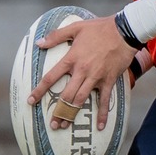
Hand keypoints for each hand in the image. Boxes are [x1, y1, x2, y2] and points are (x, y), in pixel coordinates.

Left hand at [28, 13, 137, 129]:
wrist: (124, 31)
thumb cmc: (99, 28)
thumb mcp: (75, 27)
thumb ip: (56, 36)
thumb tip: (39, 42)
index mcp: (71, 59)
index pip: (51, 77)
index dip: (39, 90)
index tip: (31, 101)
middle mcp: (81, 71)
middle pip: (66, 95)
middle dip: (58, 111)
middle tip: (52, 124)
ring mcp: (95, 78)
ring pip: (81, 100)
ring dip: (72, 114)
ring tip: (65, 126)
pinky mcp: (108, 81)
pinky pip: (104, 101)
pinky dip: (102, 114)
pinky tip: (100, 126)